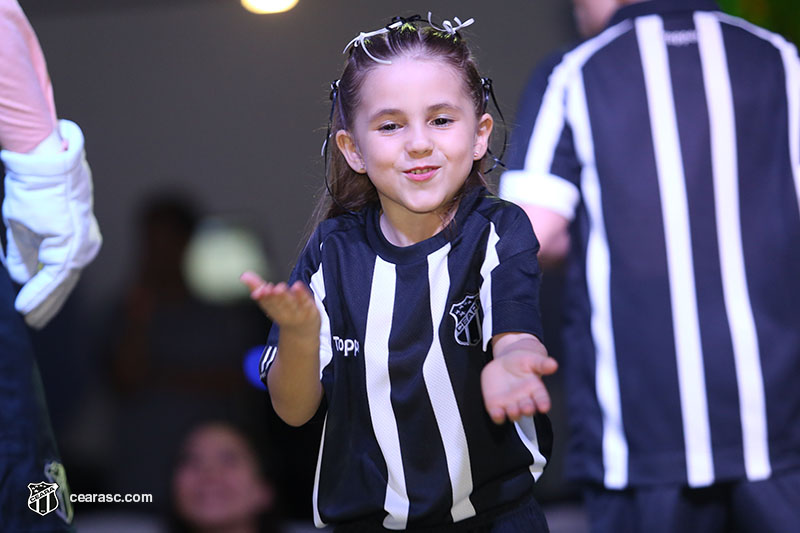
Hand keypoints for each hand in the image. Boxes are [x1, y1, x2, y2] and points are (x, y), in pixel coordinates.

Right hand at [1, 120, 100, 327]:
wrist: (40, 166)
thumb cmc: (33, 190)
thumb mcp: (24, 227)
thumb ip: (24, 254)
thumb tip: (20, 277)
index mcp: (78, 240)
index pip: (65, 275)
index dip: (49, 294)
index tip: (34, 311)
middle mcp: (85, 245)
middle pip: (66, 284)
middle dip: (49, 305)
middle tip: (34, 323)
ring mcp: (80, 245)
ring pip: (62, 284)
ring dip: (43, 304)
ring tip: (29, 320)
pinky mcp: (71, 244)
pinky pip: (55, 276)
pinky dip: (39, 293)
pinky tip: (25, 307)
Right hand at [240, 271, 319, 334]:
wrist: (303, 332)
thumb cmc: (284, 311)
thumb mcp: (270, 302)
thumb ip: (257, 287)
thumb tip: (243, 275)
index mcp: (272, 309)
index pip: (266, 303)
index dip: (262, 297)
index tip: (258, 291)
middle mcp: (284, 312)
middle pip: (278, 304)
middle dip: (273, 297)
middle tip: (268, 288)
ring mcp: (298, 312)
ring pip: (290, 304)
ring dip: (284, 296)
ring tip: (279, 287)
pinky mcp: (310, 309)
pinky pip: (306, 302)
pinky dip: (302, 295)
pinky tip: (297, 285)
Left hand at [481, 334, 557, 423]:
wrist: (504, 364)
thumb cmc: (522, 362)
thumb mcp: (532, 360)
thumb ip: (542, 364)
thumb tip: (553, 364)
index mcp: (535, 390)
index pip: (542, 399)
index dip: (543, 404)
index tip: (544, 407)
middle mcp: (524, 401)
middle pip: (528, 408)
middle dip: (528, 410)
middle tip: (527, 408)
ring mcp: (510, 404)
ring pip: (514, 414)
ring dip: (514, 414)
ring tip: (513, 410)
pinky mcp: (496, 406)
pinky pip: (498, 415)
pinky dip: (497, 416)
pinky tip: (497, 414)